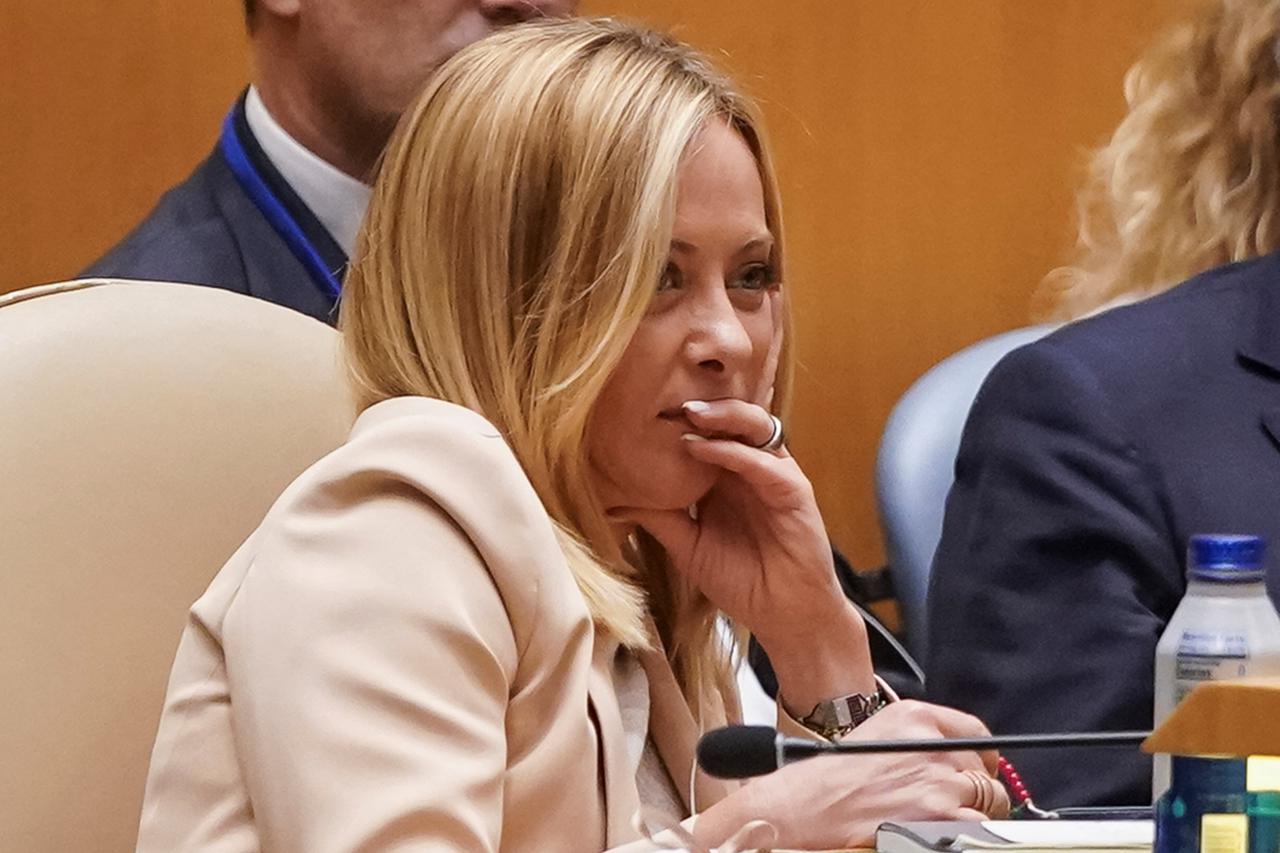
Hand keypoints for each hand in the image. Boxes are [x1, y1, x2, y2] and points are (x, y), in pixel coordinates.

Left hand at [613, 296, 846, 651]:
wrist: (785, 618)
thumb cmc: (741, 580)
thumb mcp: (688, 545)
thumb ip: (660, 516)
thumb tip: (615, 494)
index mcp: (727, 476)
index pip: (706, 432)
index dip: (677, 418)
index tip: (639, 408)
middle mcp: (752, 467)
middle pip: (731, 418)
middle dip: (700, 405)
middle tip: (664, 398)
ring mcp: (775, 476)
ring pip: (755, 426)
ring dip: (722, 416)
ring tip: (689, 413)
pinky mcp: (795, 493)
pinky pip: (767, 463)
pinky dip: (737, 453)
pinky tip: (708, 449)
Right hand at [694, 701, 1010, 850]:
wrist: (806, 806)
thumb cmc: (830, 778)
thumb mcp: (877, 737)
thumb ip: (918, 741)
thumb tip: (953, 761)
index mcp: (916, 717)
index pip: (976, 733)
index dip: (981, 759)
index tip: (980, 771)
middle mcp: (931, 743)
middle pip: (984, 771)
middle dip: (975, 791)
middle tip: (954, 806)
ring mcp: (938, 780)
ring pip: (989, 801)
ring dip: (973, 815)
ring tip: (945, 823)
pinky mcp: (940, 815)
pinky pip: (979, 827)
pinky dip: (967, 834)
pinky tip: (940, 833)